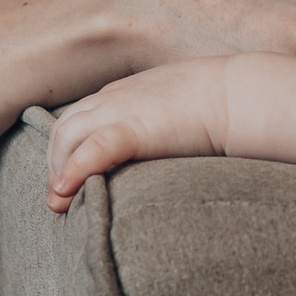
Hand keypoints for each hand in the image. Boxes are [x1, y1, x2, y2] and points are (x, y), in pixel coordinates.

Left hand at [45, 58, 235, 207]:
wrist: (241, 96)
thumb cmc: (224, 105)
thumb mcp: (182, 107)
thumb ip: (164, 124)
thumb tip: (166, 147)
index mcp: (126, 93)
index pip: (81, 117)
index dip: (68, 149)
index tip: (69, 178)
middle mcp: (115, 98)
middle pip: (64, 128)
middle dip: (55, 163)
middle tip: (60, 197)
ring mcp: (121, 110)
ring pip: (66, 137)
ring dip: (57, 171)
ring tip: (61, 202)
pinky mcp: (133, 129)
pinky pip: (91, 150)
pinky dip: (72, 171)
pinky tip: (65, 193)